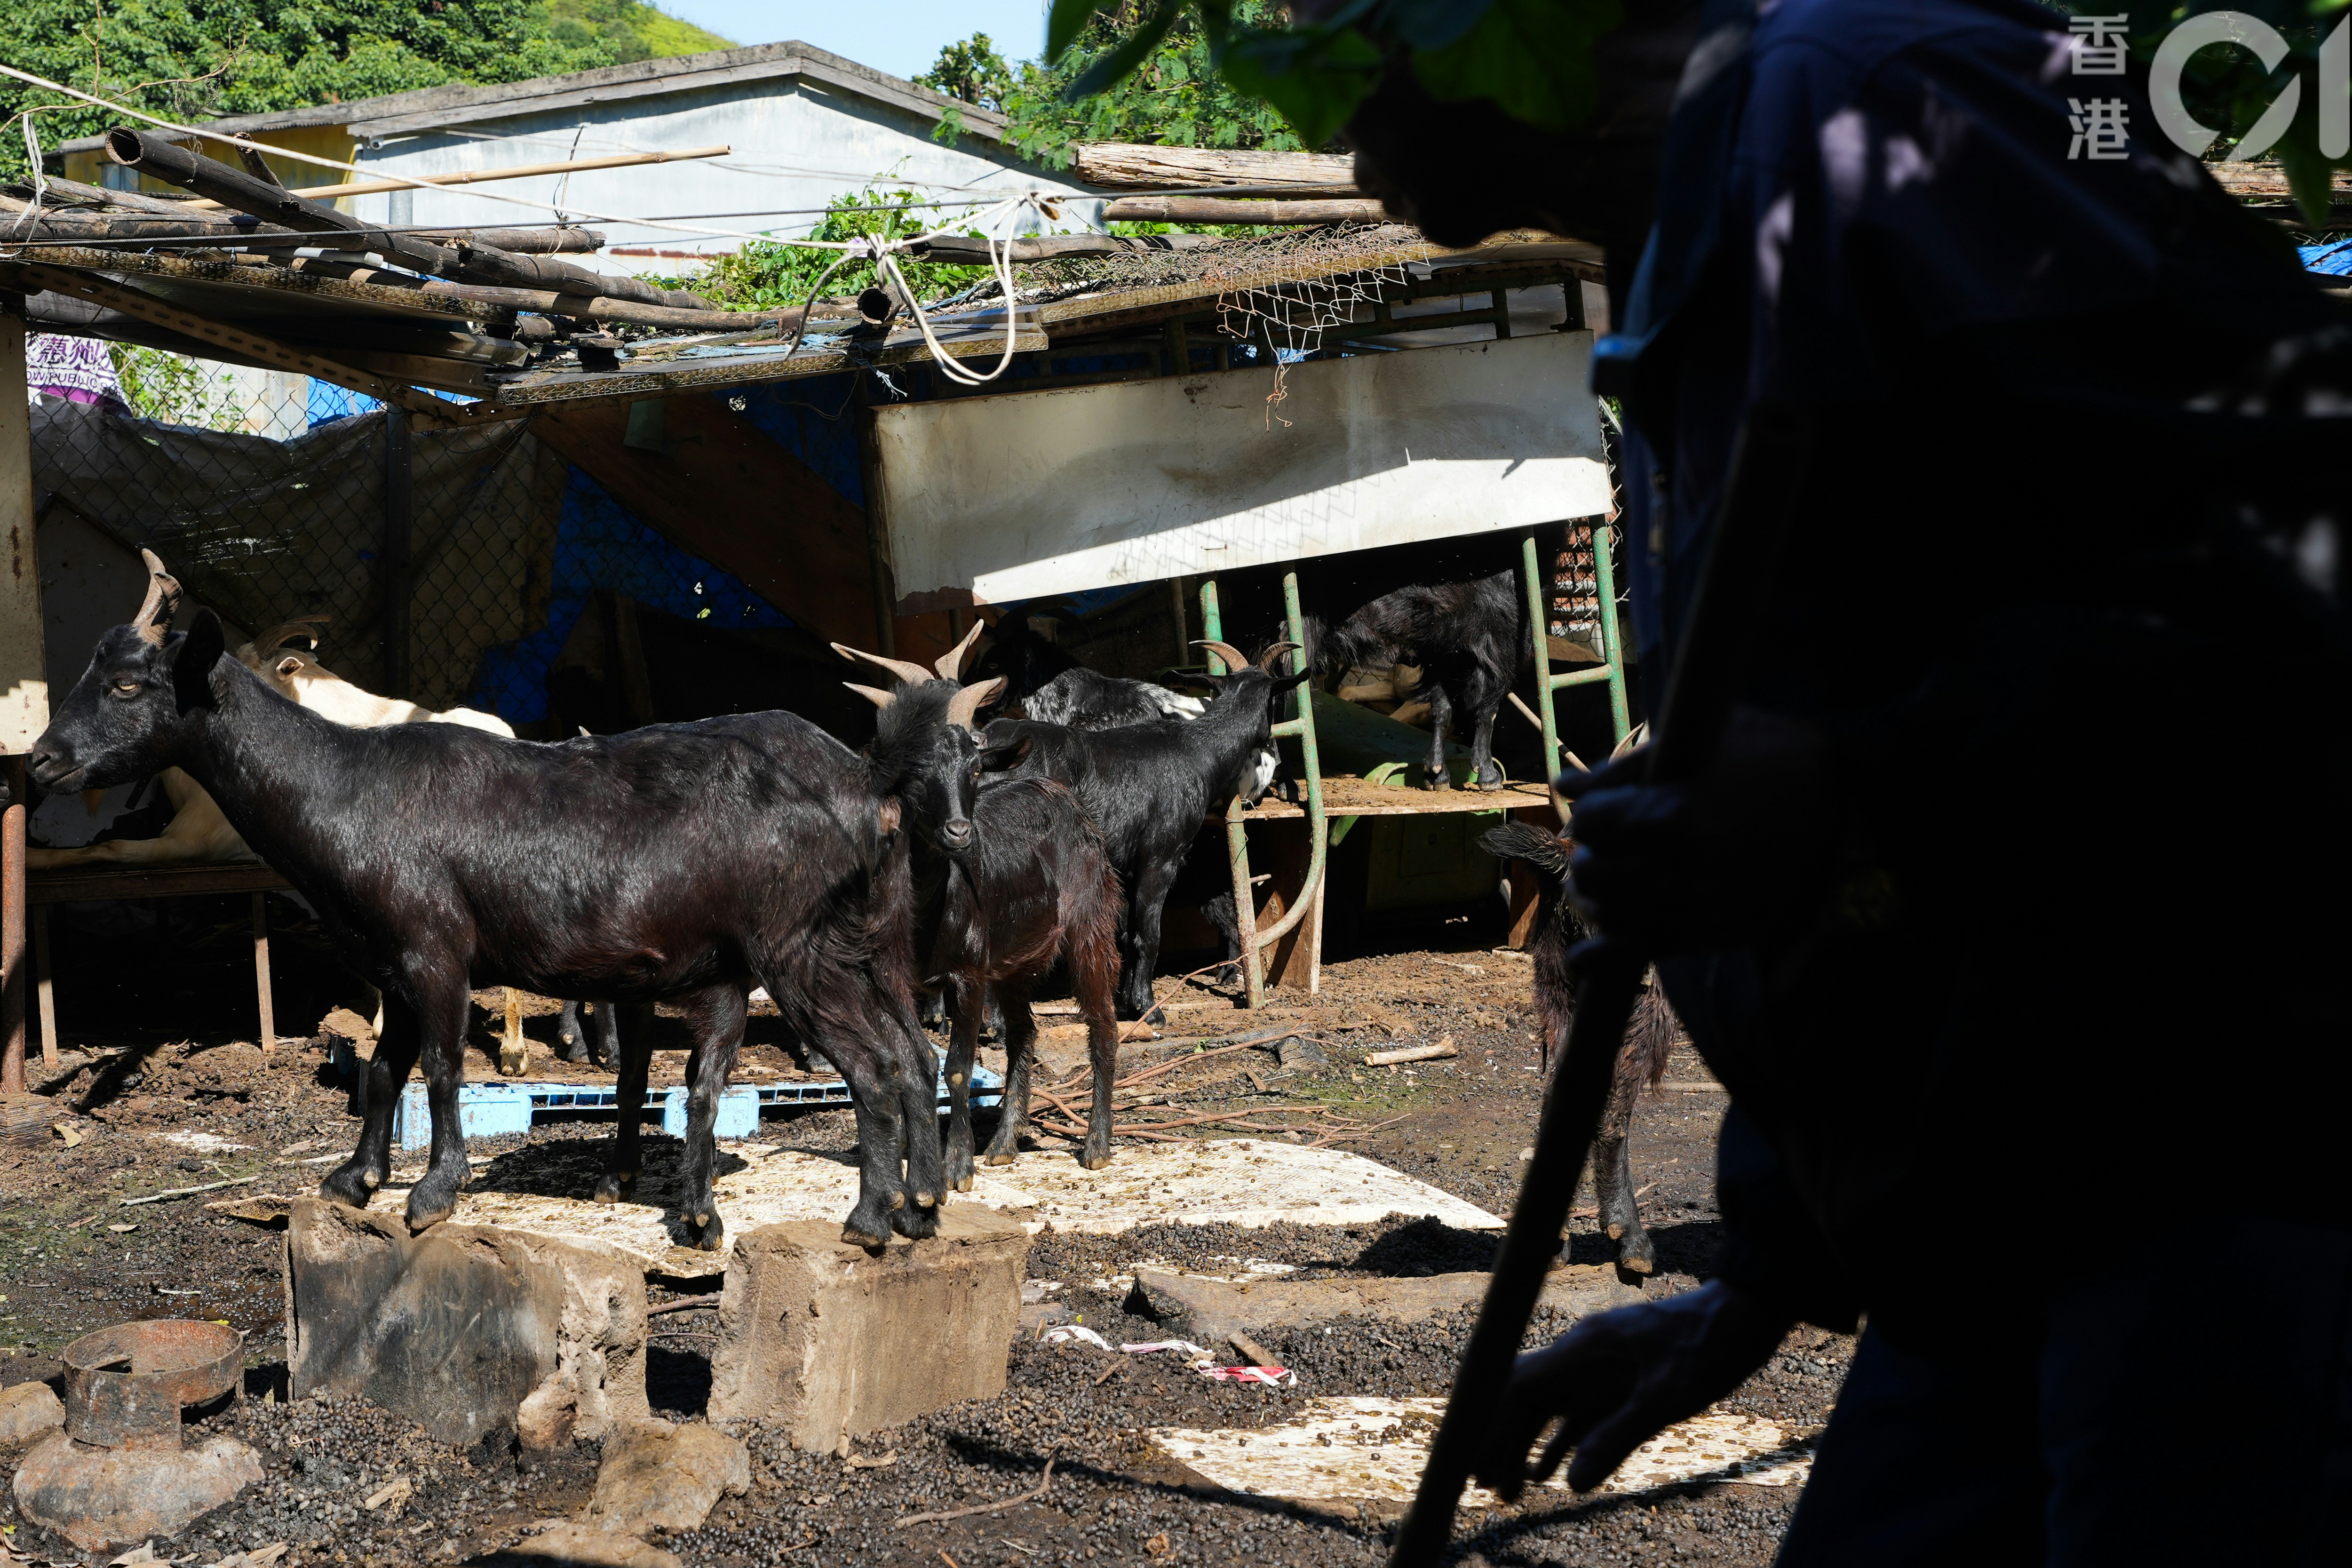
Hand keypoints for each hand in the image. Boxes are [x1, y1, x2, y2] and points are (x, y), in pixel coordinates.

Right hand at [1471, 1280, 1794, 1498]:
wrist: (1746, 1314)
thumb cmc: (1709, 1347)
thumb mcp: (1667, 1397)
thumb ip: (1617, 1437)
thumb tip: (1573, 1484)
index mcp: (1584, 1348)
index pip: (1517, 1385)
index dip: (1490, 1422)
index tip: (1473, 1457)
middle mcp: (1581, 1355)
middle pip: (1525, 1400)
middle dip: (1500, 1442)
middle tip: (1487, 1489)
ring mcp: (1599, 1367)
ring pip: (1547, 1409)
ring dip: (1524, 1447)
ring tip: (1510, 1492)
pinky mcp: (1618, 1379)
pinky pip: (1577, 1413)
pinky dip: (1559, 1443)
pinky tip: (1548, 1473)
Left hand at [1560, 705, 1833, 952]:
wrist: (1850, 811)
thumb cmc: (1776, 759)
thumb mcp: (1704, 742)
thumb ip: (1628, 766)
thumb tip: (1565, 787)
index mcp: (1673, 812)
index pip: (1592, 822)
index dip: (1590, 814)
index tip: (1600, 809)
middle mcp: (1680, 865)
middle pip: (1595, 870)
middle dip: (1589, 857)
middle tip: (1598, 849)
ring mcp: (1698, 903)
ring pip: (1613, 914)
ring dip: (1595, 901)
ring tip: (1597, 886)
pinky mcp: (1714, 932)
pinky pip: (1643, 952)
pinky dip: (1605, 957)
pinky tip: (1586, 957)